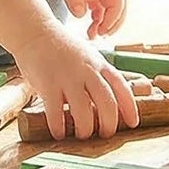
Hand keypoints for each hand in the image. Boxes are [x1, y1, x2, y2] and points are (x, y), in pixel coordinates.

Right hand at [10, 24, 139, 139]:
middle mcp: (88, 71)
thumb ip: (100, 76)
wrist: (36, 33)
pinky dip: (59, 127)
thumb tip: (111, 102)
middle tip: (105, 135)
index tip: (132, 124)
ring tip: (82, 135)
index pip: (122, 88)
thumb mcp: (89, 57)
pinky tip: (59, 133)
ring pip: (83, 111)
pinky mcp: (48, 84)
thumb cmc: (63, 49)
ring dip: (85, 129)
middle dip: (109, 124)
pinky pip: (55, 112)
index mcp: (100, 64)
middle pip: (107, 103)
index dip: (130, 108)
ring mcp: (68, 77)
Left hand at [28, 0, 127, 38]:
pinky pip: (98, 8)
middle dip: (114, 21)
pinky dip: (97, 20)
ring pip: (109, 8)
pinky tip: (89, 28)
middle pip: (118, 3)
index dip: (114, 15)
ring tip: (93, 35)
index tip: (103, 29)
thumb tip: (82, 15)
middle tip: (102, 35)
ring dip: (106, 22)